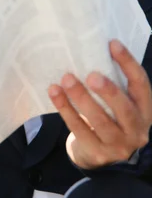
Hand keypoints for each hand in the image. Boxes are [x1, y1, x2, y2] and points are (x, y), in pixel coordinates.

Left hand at [48, 39, 151, 169]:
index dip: (128, 63)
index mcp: (145, 110)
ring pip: (100, 121)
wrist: (98, 154)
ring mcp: (118, 145)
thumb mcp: (119, 103)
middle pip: (125, 110)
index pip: (141, 85)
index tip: (112, 44)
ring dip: (82, 98)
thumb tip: (91, 48)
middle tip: (91, 74)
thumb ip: (113, 83)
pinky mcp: (96, 152)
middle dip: (108, 91)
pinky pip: (79, 128)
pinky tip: (55, 92)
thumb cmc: (109, 118)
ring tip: (67, 79)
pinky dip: (65, 109)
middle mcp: (136, 130)